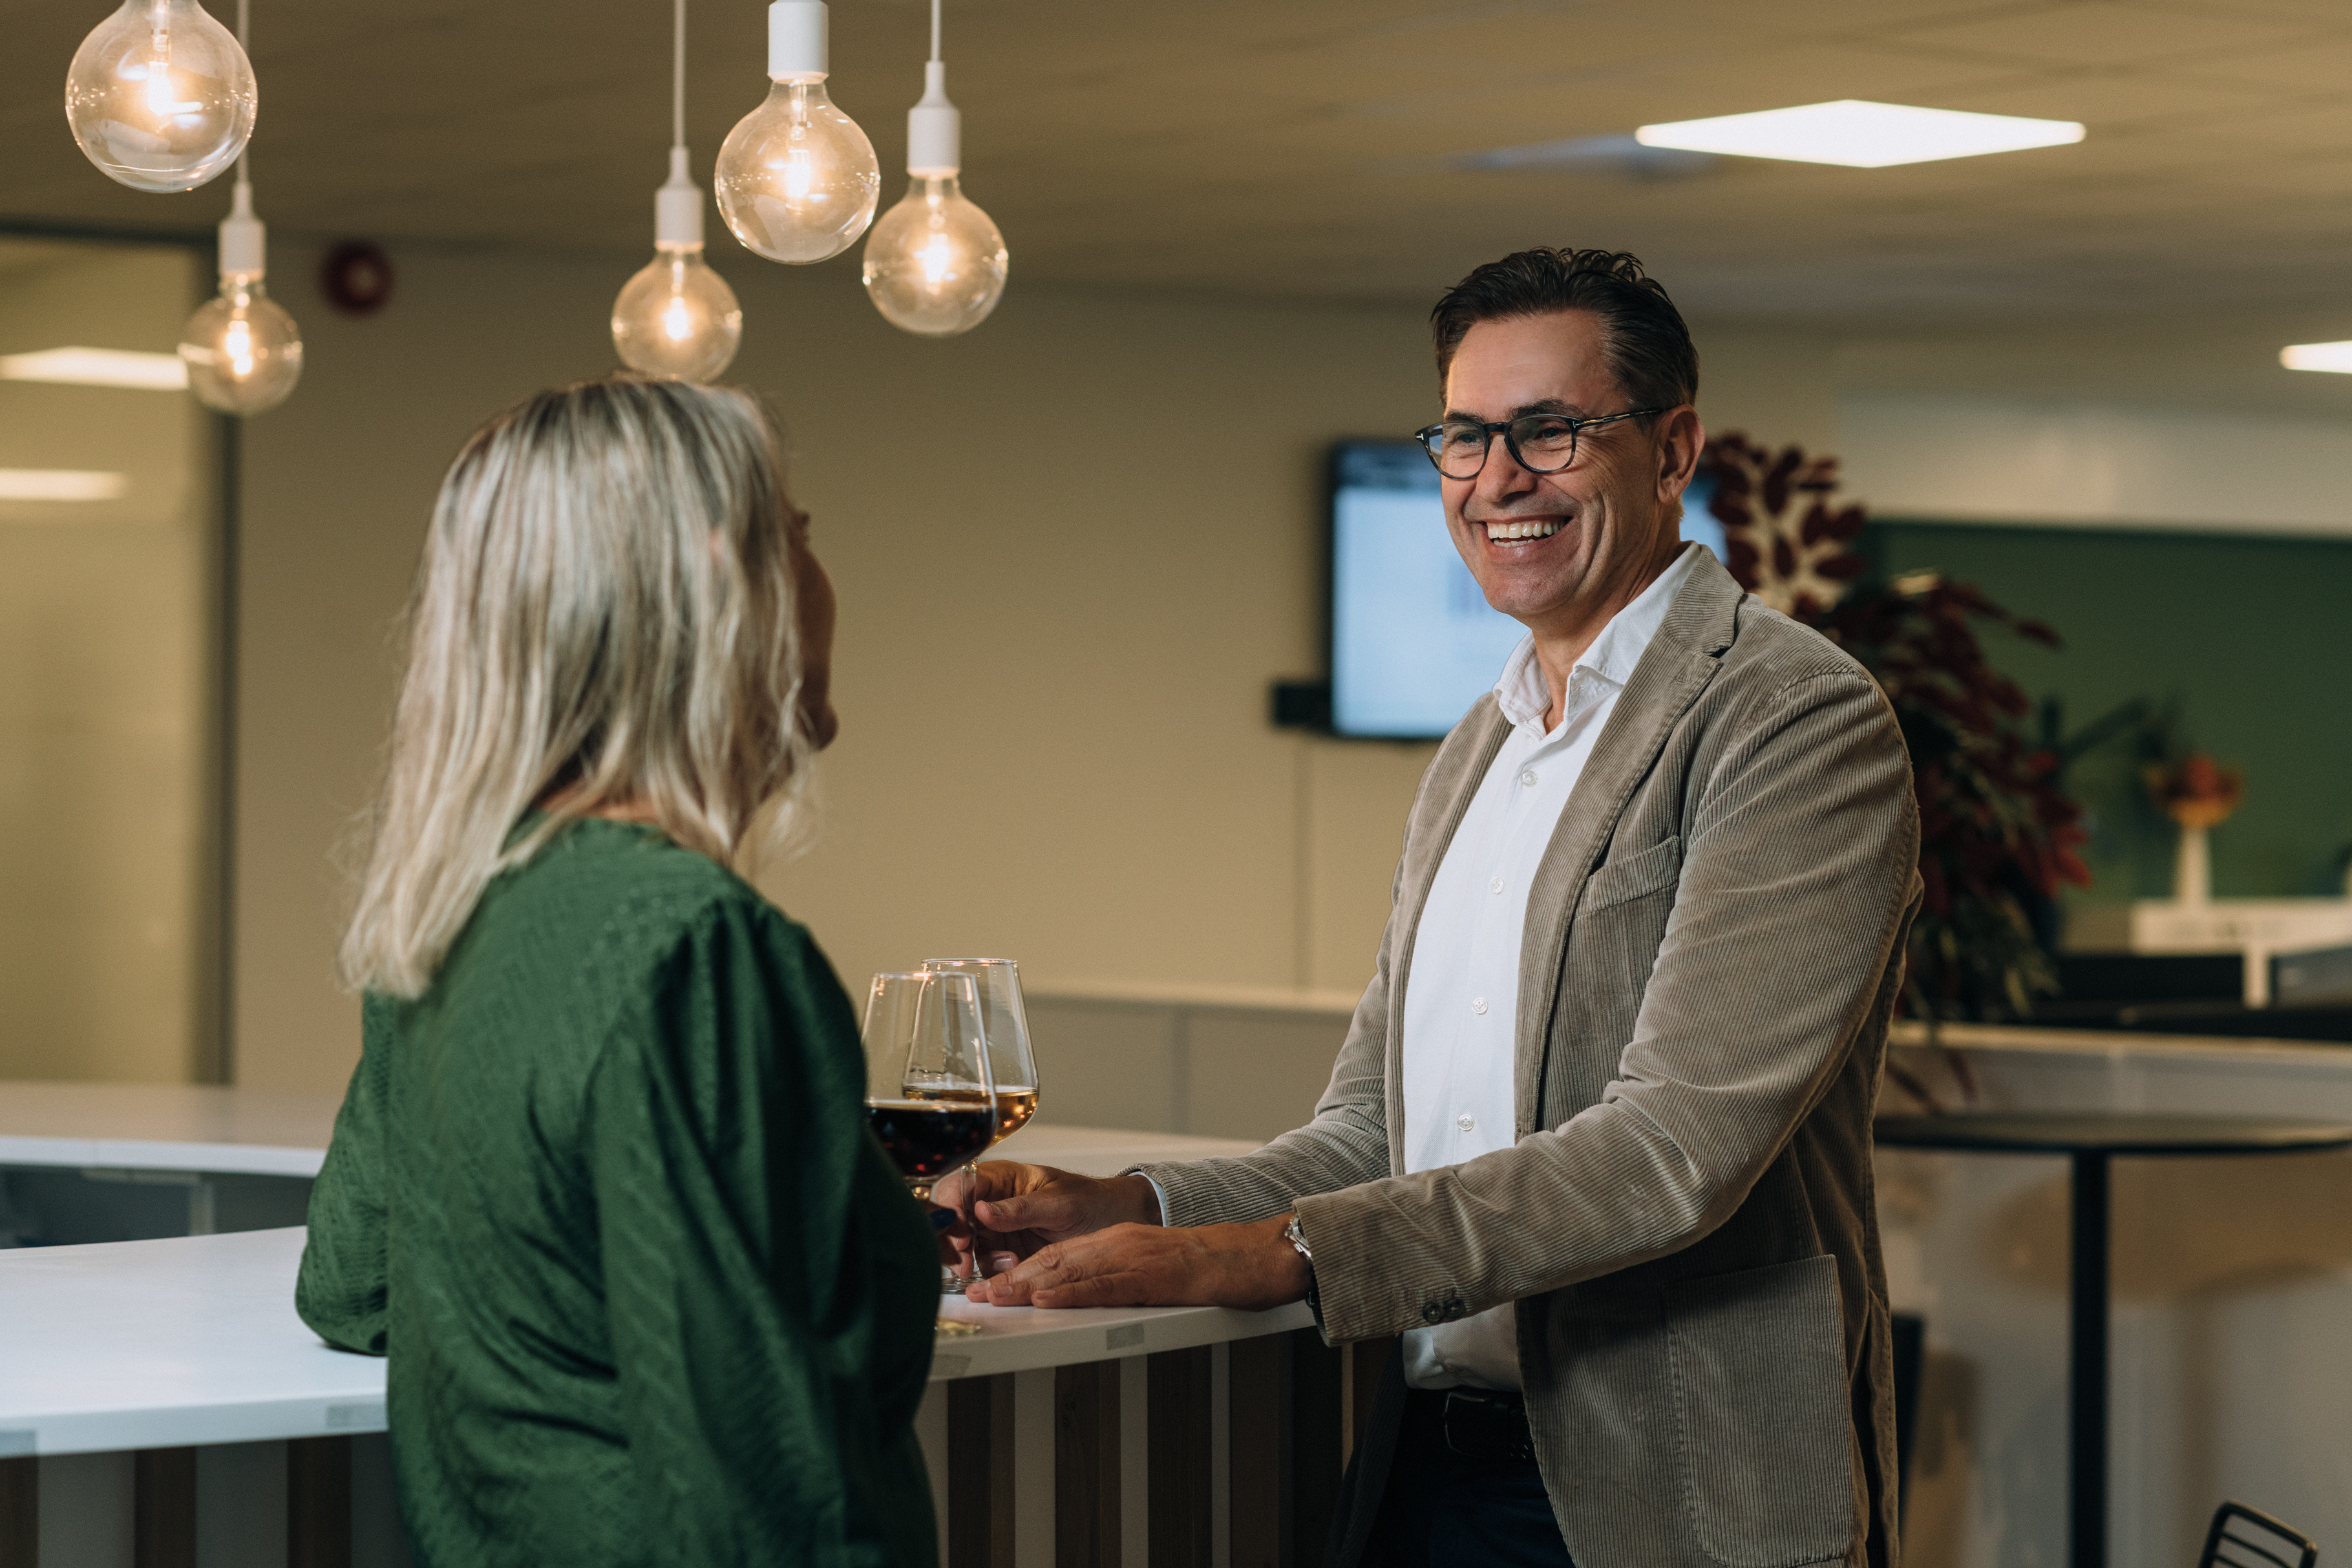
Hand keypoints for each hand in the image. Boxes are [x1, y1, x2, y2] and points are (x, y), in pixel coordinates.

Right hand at [931, 1162, 1160, 1276]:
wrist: (1110, 1223)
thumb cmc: (1087, 1200)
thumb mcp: (1058, 1202)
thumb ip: (1020, 1208)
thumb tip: (982, 1209)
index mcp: (1000, 1178)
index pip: (961, 1187)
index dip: (952, 1208)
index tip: (959, 1229)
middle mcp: (990, 1203)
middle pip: (952, 1218)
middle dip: (951, 1239)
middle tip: (962, 1259)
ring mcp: (995, 1230)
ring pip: (963, 1246)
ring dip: (972, 1259)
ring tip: (1007, 1263)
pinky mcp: (1003, 1253)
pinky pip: (983, 1265)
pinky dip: (991, 1273)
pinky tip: (1012, 1270)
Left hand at [965, 1212, 1308, 1311]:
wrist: (1250, 1256)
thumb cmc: (1206, 1267)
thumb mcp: (1151, 1265)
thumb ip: (1116, 1276)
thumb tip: (1080, 1297)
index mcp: (1116, 1241)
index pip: (1057, 1253)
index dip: (1017, 1269)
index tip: (988, 1285)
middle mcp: (1118, 1243)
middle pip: (1053, 1257)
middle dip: (1010, 1276)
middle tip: (975, 1293)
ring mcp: (1134, 1257)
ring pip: (1071, 1268)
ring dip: (1028, 1283)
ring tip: (995, 1296)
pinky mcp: (1152, 1276)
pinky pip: (1105, 1284)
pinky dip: (1072, 1290)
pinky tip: (1047, 1296)